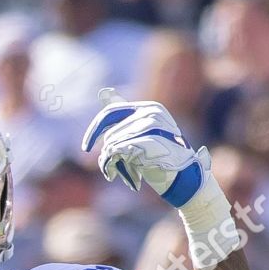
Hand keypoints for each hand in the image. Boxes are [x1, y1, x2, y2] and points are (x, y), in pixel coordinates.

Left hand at [81, 99, 209, 206]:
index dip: (94, 130)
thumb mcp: (136, 139)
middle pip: (112, 134)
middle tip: (108, 170)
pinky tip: (128, 174)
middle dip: (106, 154)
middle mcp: (152, 112)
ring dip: (112, 161)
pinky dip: (120, 163)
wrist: (184, 178)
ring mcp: (156, 125)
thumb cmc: (159, 160)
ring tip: (119, 174)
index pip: (110, 113)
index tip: (85, 148)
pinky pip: (126, 150)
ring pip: (116, 143)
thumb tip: (104, 92)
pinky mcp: (156, 140)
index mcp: (147, 108)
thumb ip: (122, 122)